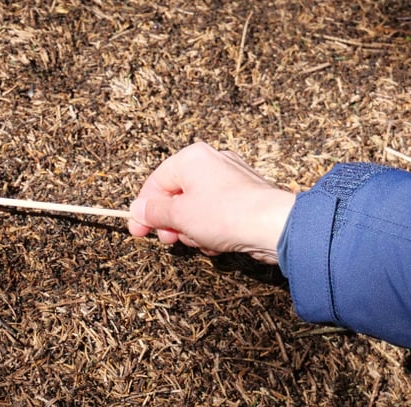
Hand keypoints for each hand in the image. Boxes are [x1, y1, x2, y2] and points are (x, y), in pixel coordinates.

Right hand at [128, 143, 296, 263]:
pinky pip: (216, 216)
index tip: (138, 231)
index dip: (145, 209)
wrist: (273, 227)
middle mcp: (212, 163)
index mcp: (192, 158)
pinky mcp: (244, 199)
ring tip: (202, 241)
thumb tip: (137, 210)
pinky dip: (212, 231)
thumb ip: (154, 212)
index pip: (157, 182)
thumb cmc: (226, 214)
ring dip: (193, 231)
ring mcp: (231, 181)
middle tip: (171, 240)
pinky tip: (218, 243)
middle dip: (172, 223)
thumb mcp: (179, 216)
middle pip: (176, 196)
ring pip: (196, 209)